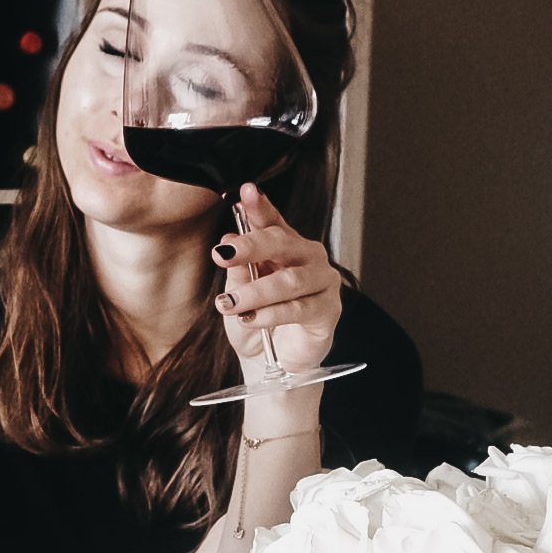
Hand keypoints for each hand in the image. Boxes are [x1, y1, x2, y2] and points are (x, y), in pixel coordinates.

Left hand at [211, 183, 341, 378]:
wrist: (273, 361)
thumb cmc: (256, 321)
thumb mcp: (237, 295)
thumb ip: (237, 271)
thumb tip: (229, 242)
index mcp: (283, 246)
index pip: (271, 220)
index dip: (259, 206)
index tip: (245, 191)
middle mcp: (306, 257)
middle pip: (281, 242)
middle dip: (250, 246)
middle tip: (223, 253)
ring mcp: (321, 281)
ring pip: (289, 280)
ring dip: (255, 292)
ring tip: (229, 304)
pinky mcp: (328, 310)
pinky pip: (299, 308)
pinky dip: (271, 314)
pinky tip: (251, 319)